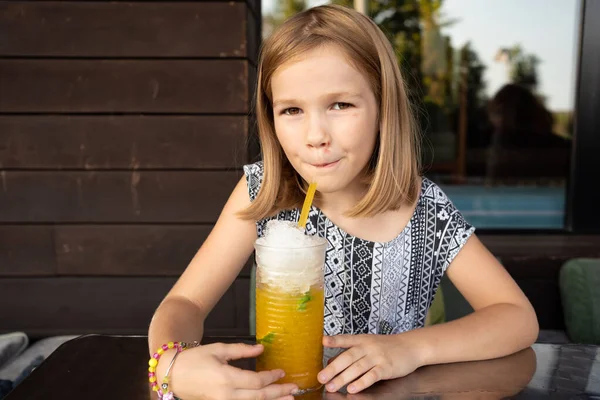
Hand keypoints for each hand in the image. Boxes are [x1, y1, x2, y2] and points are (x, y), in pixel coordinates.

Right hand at [166, 342, 297, 399]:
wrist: (172, 374)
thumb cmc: (194, 359)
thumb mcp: (219, 350)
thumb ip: (241, 350)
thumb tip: (261, 348)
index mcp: (226, 378)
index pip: (257, 382)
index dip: (272, 378)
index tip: (282, 372)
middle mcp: (226, 395)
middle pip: (259, 397)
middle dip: (278, 393)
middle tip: (294, 390)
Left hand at [317, 334, 423, 393]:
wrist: (410, 346)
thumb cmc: (386, 346)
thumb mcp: (367, 343)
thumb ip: (349, 351)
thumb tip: (330, 361)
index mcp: (361, 340)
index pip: (346, 339)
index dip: (334, 340)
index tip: (323, 341)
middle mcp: (368, 347)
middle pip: (348, 357)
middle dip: (334, 368)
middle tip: (322, 377)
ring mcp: (377, 357)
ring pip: (358, 367)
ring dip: (344, 378)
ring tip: (332, 386)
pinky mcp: (386, 367)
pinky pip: (372, 376)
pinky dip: (362, 382)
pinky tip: (353, 388)